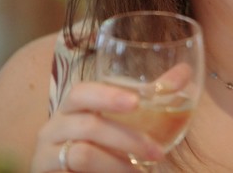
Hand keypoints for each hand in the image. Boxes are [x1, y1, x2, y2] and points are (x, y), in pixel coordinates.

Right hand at [30, 81, 164, 171]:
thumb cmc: (103, 142)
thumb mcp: (128, 119)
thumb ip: (153, 95)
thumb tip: (185, 70)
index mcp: (74, 105)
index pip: (82, 91)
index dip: (108, 94)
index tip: (137, 102)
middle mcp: (56, 125)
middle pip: (86, 123)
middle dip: (126, 138)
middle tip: (158, 152)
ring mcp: (47, 153)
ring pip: (82, 154)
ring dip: (118, 164)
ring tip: (143, 172)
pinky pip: (74, 172)